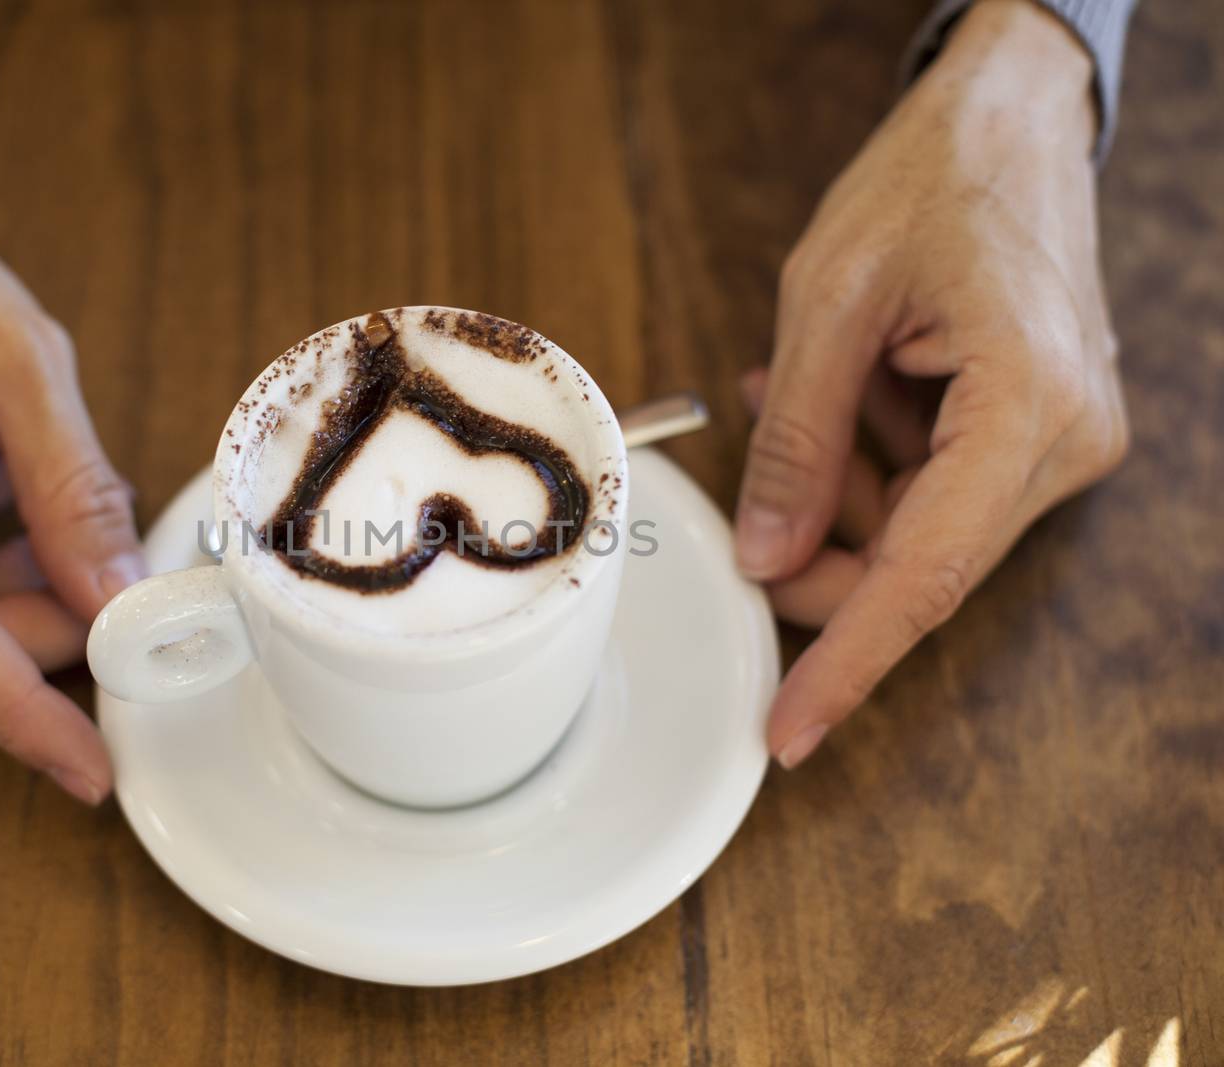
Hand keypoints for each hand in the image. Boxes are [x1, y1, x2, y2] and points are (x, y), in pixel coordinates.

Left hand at [735, 0, 1128, 767]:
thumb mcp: (829, 305)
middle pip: (916, 565)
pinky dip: (871, 461)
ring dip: (838, 487)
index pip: (922, 579)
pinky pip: (936, 489)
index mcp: (1025, 407)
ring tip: (794, 388)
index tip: (789, 729)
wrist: (1012, 114)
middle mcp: (1065, 441)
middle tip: (752, 487)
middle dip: (816, 547)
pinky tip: (838, 393)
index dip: (845, 662)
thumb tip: (767, 556)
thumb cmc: (928, 180)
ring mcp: (1061, 440)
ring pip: (919, 533)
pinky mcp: (1037, 430)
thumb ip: (797, 445)